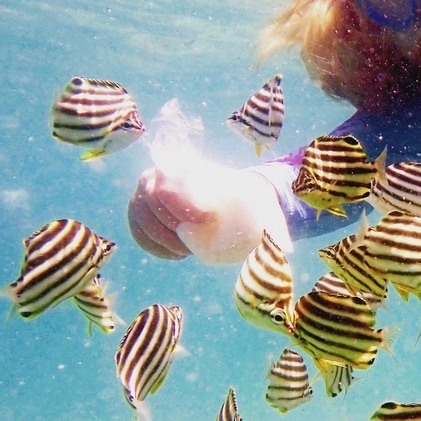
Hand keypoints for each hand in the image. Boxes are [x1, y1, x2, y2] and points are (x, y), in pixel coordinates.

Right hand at [128, 162, 291, 264]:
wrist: (235, 202)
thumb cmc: (249, 204)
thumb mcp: (262, 209)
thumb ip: (270, 225)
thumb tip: (284, 250)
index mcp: (190, 166)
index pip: (169, 179)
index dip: (181, 202)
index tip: (206, 220)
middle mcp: (164, 173)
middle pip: (147, 196)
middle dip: (166, 224)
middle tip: (190, 244)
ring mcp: (149, 191)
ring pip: (138, 212)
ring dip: (159, 236)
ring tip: (185, 250)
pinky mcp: (144, 211)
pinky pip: (137, 228)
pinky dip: (151, 243)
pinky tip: (176, 254)